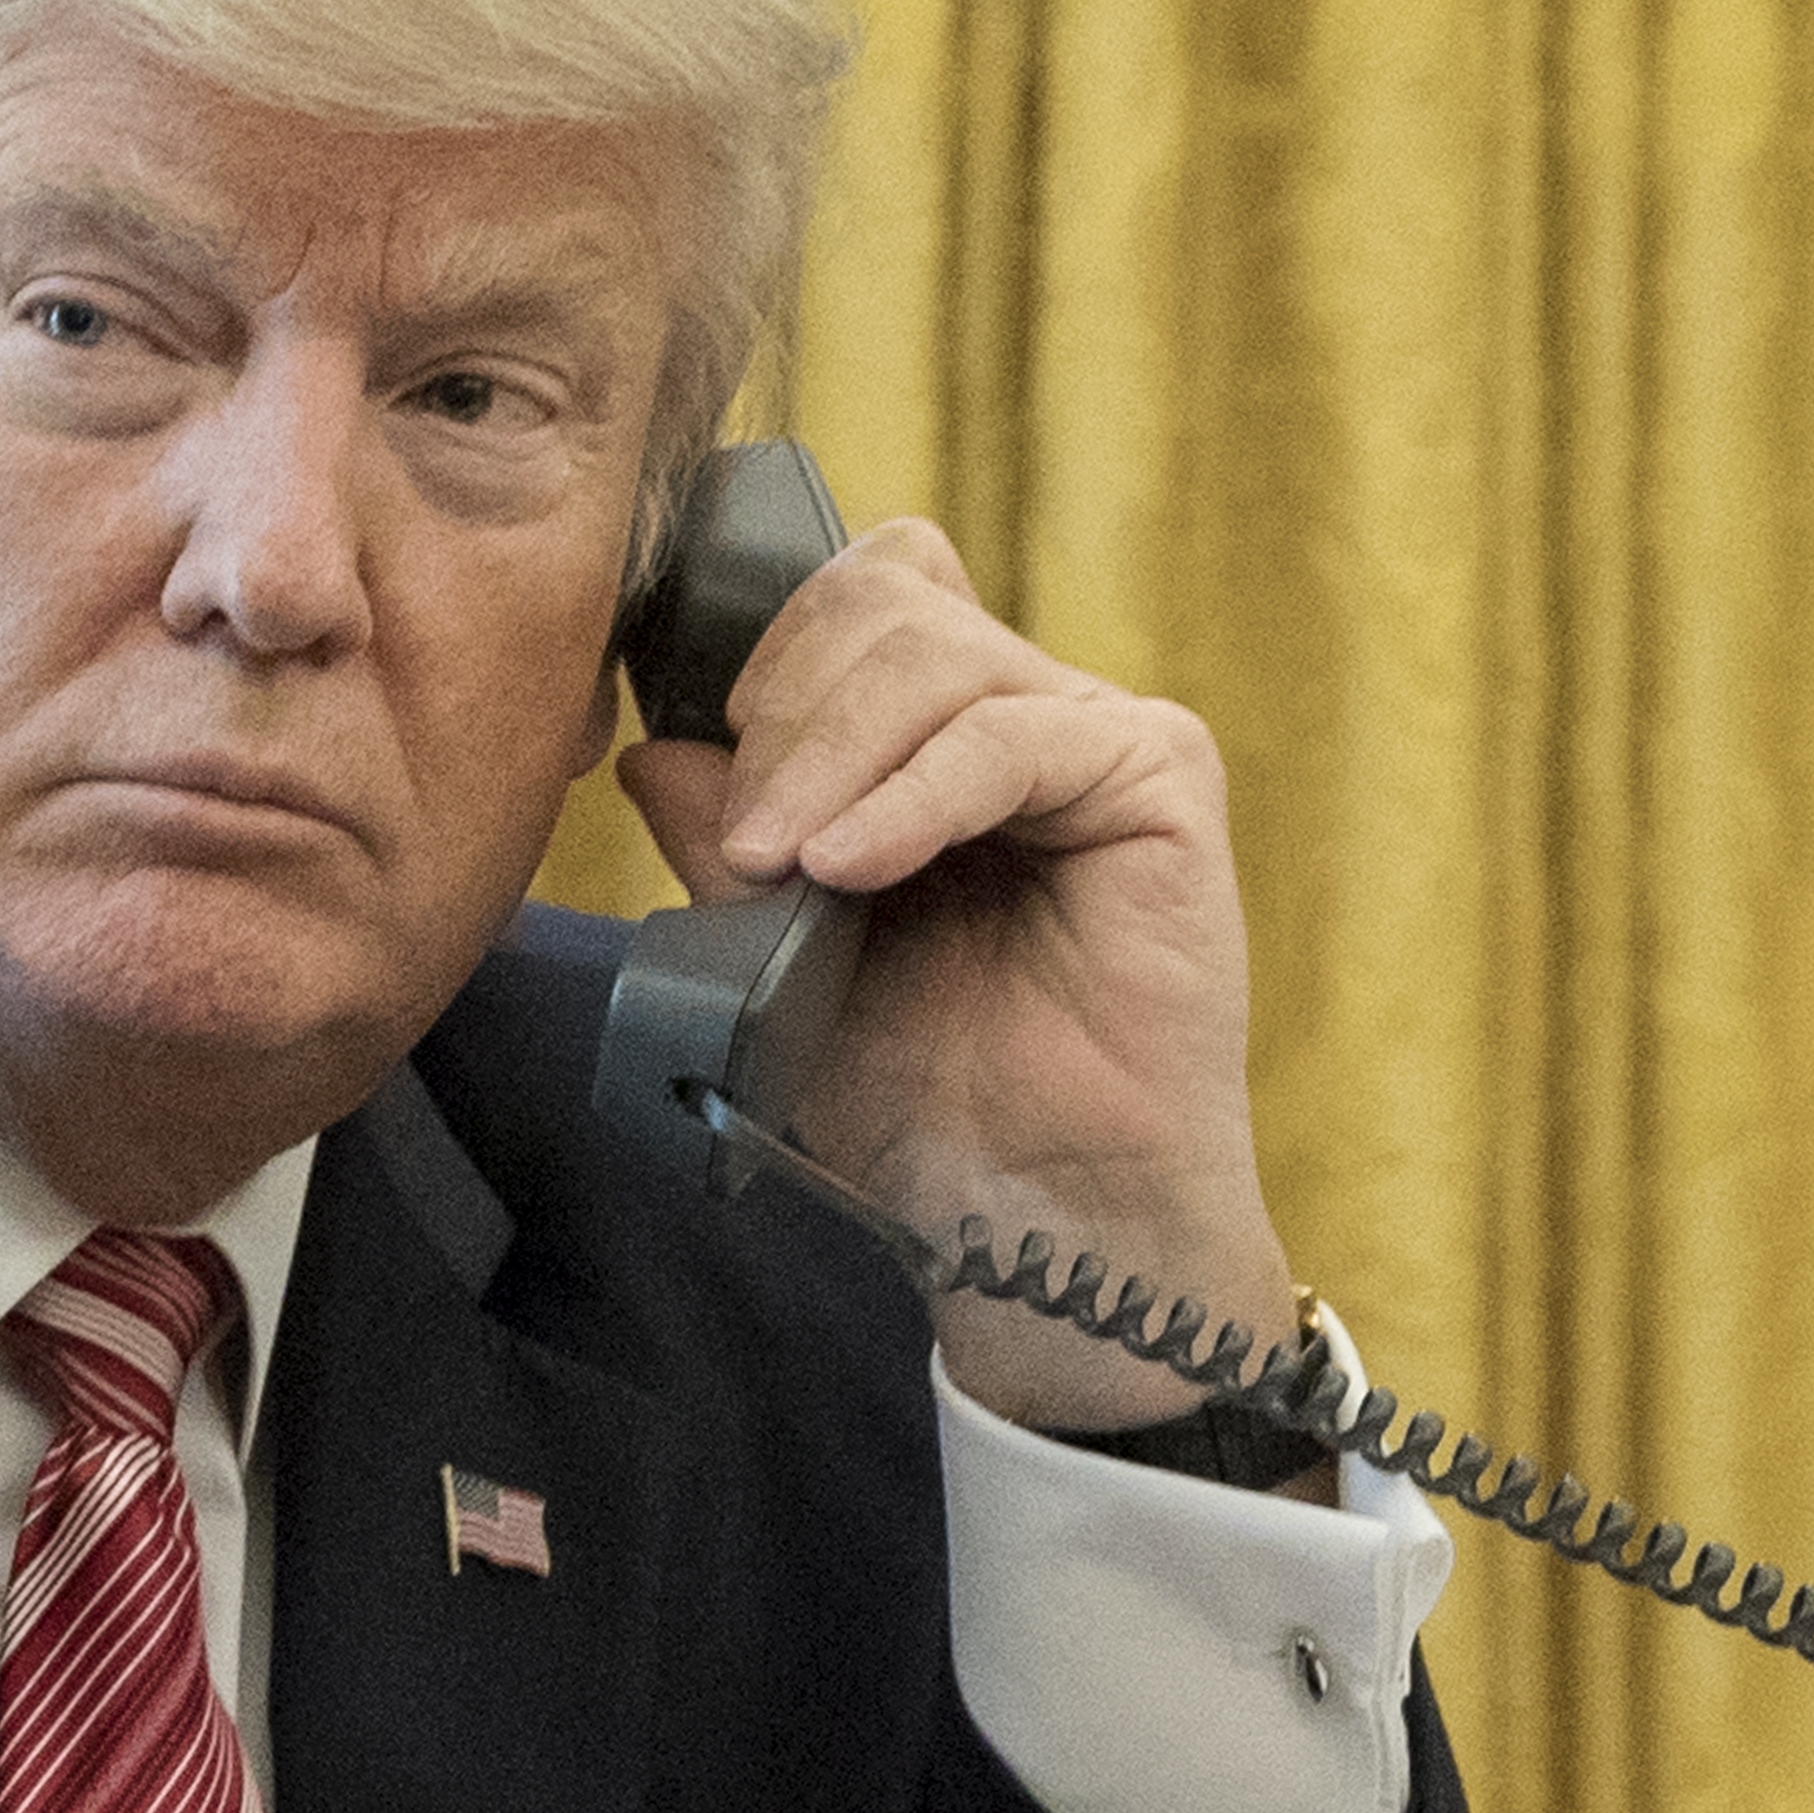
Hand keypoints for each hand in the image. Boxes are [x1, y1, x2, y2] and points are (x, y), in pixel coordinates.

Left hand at [613, 520, 1301, 1434]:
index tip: (710, 773)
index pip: (855, 595)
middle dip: (782, 710)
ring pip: (932, 655)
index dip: (767, 653)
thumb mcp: (779, 954)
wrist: (1036, 1217)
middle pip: (881, 600)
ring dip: (826, 756)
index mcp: (941, 734)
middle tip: (746, 842)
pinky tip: (849, 868)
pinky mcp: (1162, 778)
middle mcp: (1027, 711)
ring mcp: (1100, 735)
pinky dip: (912, 797)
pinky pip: (1010, 736)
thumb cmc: (924, 1103)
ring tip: (781, 866)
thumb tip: (651, 748)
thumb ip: (728, 842)